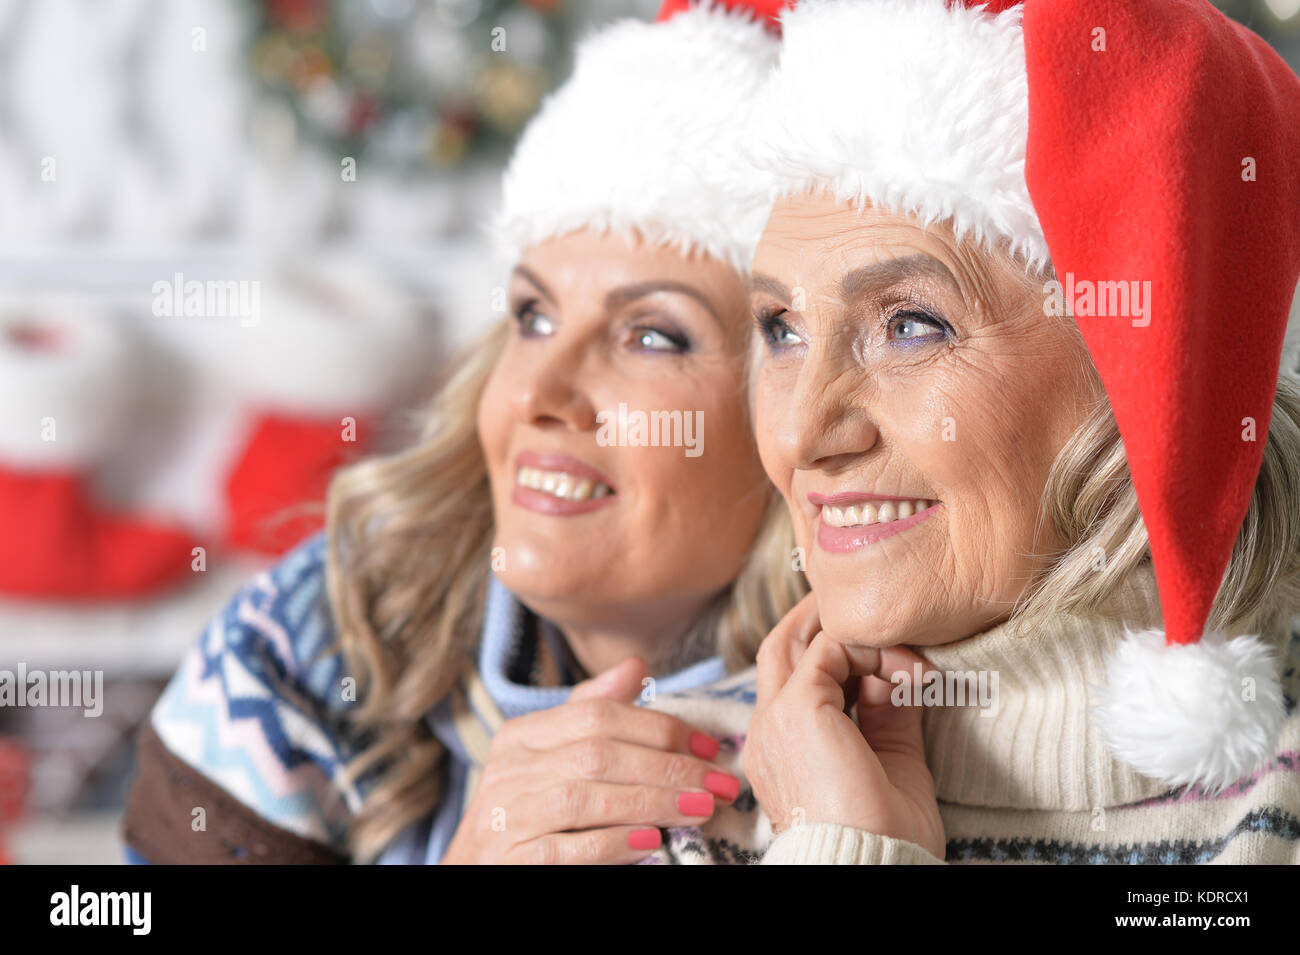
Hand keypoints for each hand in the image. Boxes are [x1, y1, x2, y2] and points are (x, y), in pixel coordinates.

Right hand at [442, 656, 739, 863]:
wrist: (474, 872)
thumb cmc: (527, 813)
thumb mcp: (551, 757)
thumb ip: (592, 712)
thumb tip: (636, 664)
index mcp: (521, 736)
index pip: (598, 715)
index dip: (660, 727)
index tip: (709, 747)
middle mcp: (508, 770)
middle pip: (599, 754)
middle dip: (670, 767)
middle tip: (720, 784)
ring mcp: (505, 816)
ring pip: (586, 798)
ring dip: (653, 803)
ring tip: (700, 811)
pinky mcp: (511, 860)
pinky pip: (567, 849)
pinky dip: (614, 843)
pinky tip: (651, 843)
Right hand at [744, 593, 944, 858]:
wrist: (871, 865)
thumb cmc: (883, 836)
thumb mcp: (890, 762)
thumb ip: (887, 715)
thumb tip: (898, 674)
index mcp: (781, 750)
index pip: (794, 680)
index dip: (837, 657)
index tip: (887, 657)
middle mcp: (767, 731)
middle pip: (781, 648)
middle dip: (822, 621)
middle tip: (865, 609)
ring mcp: (775, 718)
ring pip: (797, 640)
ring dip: (849, 629)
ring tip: (894, 633)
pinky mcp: (796, 708)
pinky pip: (831, 649)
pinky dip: (871, 648)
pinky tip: (907, 671)